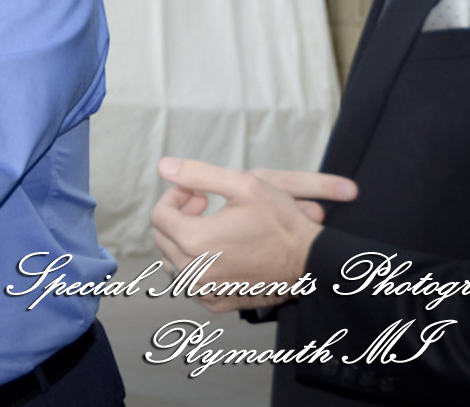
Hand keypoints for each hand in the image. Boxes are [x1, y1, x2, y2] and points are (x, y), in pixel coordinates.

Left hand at [149, 157, 356, 313]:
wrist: (311, 263)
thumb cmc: (281, 222)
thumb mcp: (243, 185)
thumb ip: (198, 173)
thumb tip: (163, 166)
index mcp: (194, 240)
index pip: (158, 215)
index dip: (175, 197)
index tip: (197, 193)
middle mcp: (193, 271)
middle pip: (163, 238)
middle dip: (179, 216)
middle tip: (204, 204)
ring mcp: (204, 291)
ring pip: (173, 261)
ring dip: (184, 241)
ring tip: (211, 227)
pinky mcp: (217, 303)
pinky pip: (191, 283)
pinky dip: (196, 266)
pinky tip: (219, 252)